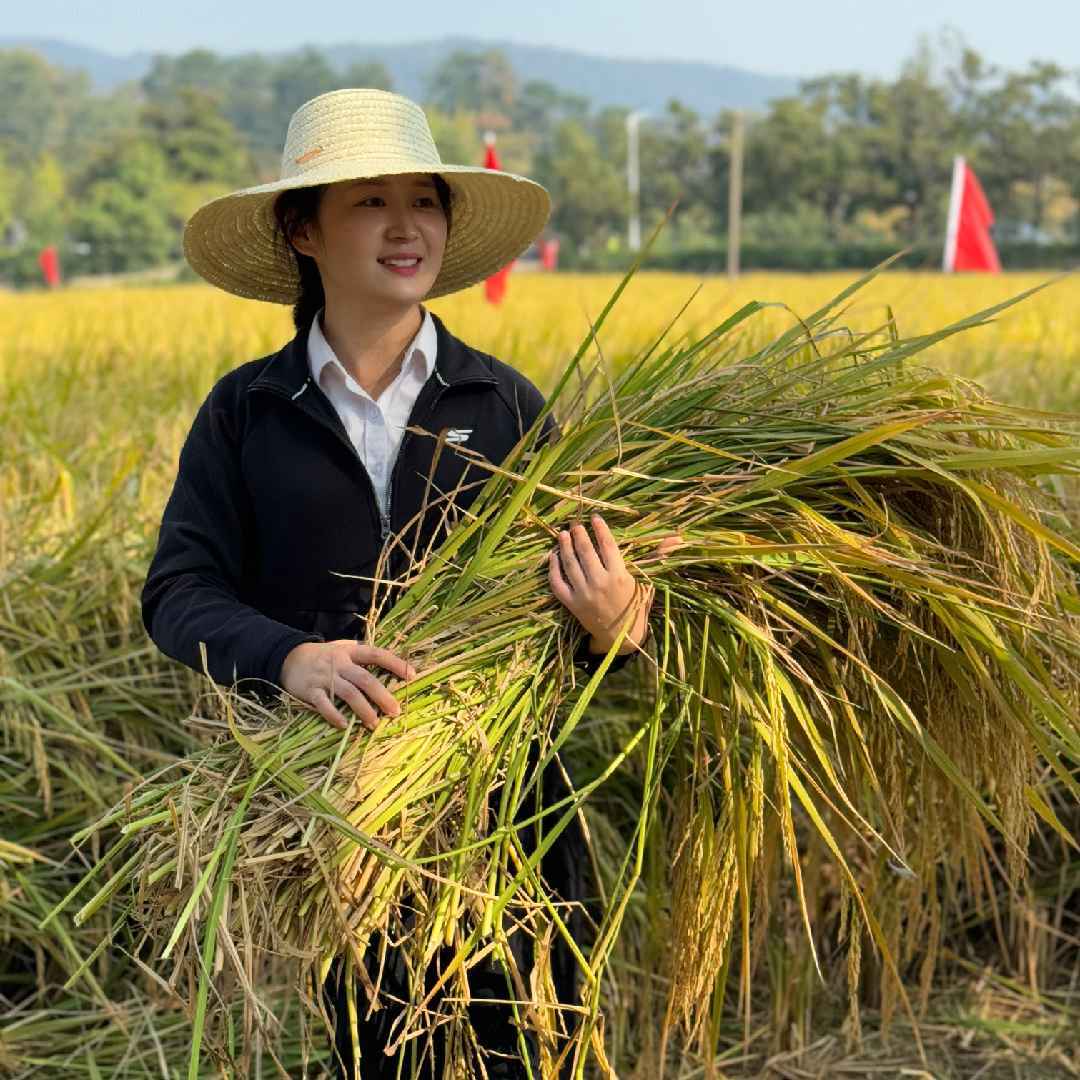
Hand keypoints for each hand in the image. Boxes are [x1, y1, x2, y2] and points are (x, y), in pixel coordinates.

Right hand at [280, 640, 418, 730]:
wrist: (287, 657)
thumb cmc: (322, 655)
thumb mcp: (341, 648)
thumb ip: (362, 655)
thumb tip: (390, 664)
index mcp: (350, 651)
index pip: (376, 654)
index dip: (395, 664)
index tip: (412, 675)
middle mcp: (339, 663)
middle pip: (365, 679)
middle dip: (382, 696)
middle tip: (395, 711)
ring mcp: (325, 678)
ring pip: (348, 694)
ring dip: (364, 710)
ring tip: (375, 724)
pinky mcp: (310, 691)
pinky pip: (324, 705)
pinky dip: (334, 716)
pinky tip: (344, 726)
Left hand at [548, 514, 683, 655]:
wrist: (621, 637)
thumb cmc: (636, 606)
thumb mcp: (647, 582)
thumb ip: (657, 557)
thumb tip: (679, 537)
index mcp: (620, 576)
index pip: (608, 545)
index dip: (601, 529)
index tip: (595, 518)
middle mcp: (600, 583)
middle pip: (586, 551)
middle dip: (579, 534)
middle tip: (576, 525)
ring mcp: (583, 594)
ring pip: (570, 564)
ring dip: (565, 546)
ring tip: (563, 534)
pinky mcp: (571, 604)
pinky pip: (557, 583)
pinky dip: (553, 568)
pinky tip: (553, 556)